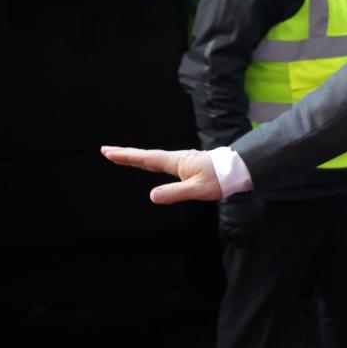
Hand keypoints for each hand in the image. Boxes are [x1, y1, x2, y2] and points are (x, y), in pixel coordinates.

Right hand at [101, 146, 221, 203]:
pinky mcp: (188, 164)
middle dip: (126, 154)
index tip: (108, 152)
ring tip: (122, 156)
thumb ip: (175, 192)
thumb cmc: (220, 179)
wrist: (239, 170)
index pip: (146, 158)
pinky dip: (150, 160)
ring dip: (137, 156)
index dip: (127, 156)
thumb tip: (152, 196)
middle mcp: (177, 158)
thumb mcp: (197, 189)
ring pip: (154, 158)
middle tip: (107, 151)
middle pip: (147, 156)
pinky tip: (149, 163)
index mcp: (176, 162)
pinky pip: (163, 162)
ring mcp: (182, 160)